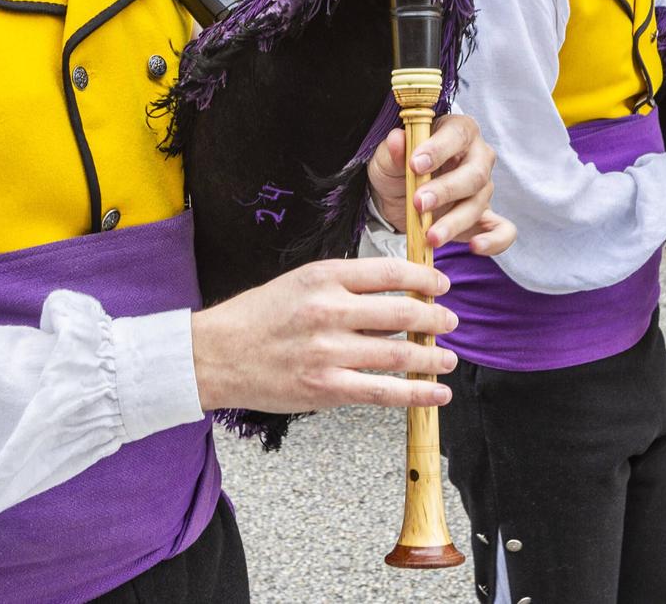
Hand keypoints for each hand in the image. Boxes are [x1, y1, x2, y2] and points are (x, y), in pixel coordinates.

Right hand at [191, 259, 460, 413]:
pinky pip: (383, 392)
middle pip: (403, 313)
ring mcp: (329, 352)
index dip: (426, 279)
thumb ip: (344, 286)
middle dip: (436, 318)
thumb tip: (395, 295)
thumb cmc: (256, 317)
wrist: (214, 355)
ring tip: (448, 358)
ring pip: (399, 354)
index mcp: (324, 276)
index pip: (391, 272)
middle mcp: (330, 310)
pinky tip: (437, 393)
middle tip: (450, 320)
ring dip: (432, 357)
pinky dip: (417, 393)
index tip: (441, 284)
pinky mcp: (326, 388)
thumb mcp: (300, 283)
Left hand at [367, 113, 513, 256]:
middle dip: (447, 190)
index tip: (415, 165)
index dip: (439, 149)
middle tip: (419, 203)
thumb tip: (397, 140)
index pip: (457, 134)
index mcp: (458, 131)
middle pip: (475, 173)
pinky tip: (475, 247)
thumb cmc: (398, 168)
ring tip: (431, 236)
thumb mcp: (387, 157)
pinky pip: (502, 230)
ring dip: (455, 222)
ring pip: (480, 203)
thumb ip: (393, 150)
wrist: (399, 196)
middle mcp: (478, 157)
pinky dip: (494, 240)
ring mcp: (484, 188)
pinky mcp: (485, 217)